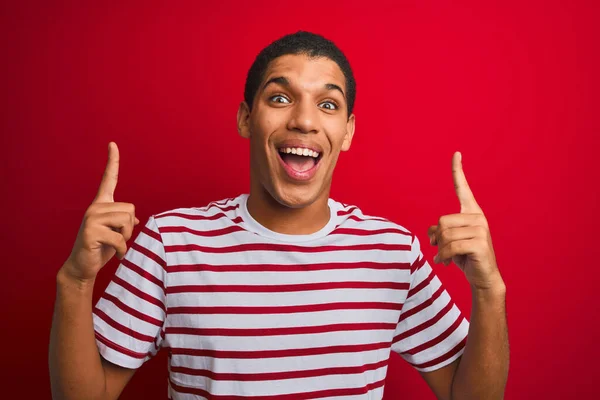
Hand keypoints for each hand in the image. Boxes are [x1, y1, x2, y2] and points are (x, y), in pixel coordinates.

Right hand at [62, 142, 139, 282]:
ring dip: (127, 238)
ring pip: (126, 222)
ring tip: (116, 246)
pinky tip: (117, 256)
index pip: (108, 179)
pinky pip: (119, 238)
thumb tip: (135, 220)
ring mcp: (91, 219)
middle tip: (120, 239)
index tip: (113, 144)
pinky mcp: (90, 232)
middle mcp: (95, 207)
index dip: (112, 161)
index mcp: (102, 204)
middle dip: (130, 227)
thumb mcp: (118, 233)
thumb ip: (125, 222)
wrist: (83, 266)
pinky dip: (123, 250)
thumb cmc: (102, 248)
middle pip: (130, 209)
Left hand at [427, 152, 502, 290]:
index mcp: (471, 213)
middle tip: (440, 250)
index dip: (458, 171)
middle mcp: (478, 217)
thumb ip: (439, 231)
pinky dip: (443, 256)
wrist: (483, 277)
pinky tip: (445, 263)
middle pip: (442, 221)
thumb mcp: (448, 241)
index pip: (462, 188)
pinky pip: (451, 246)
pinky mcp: (480, 243)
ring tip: (444, 258)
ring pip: (445, 235)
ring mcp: (481, 230)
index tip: (456, 154)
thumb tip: (432, 233)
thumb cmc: (465, 257)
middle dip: (437, 239)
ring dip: (439, 250)